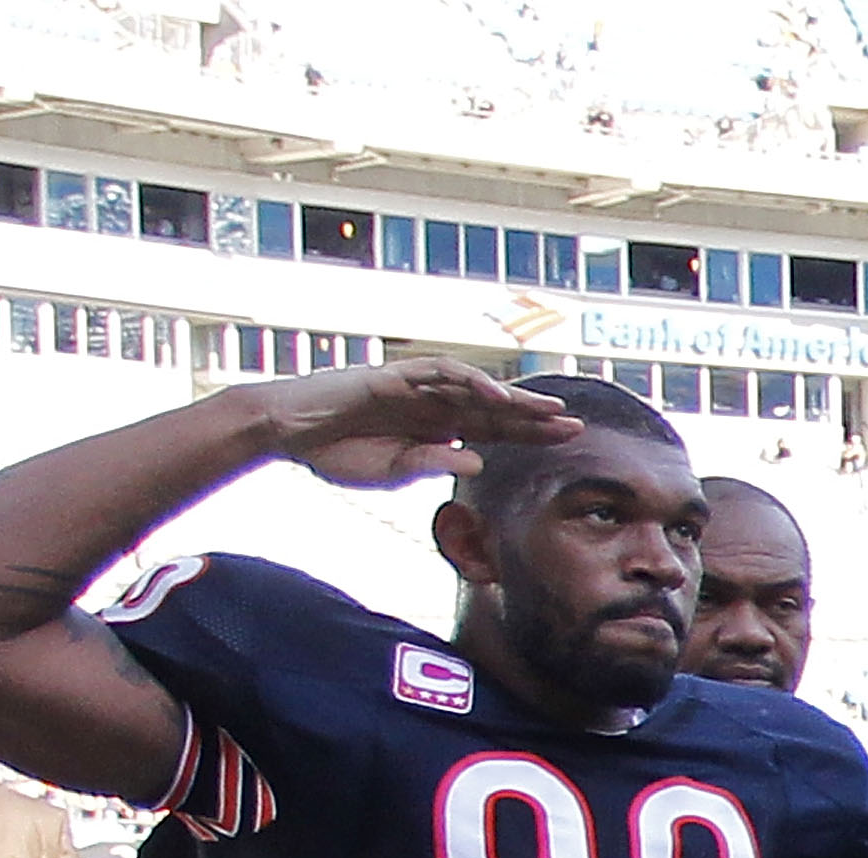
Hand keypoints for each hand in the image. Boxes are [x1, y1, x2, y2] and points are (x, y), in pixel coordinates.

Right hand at [257, 357, 582, 491]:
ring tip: (545, 412)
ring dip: (510, 400)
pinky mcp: (396, 374)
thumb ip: (432, 465)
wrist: (292, 432)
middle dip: (533, 417)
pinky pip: (439, 374)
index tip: (566, 441)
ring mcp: (416, 387)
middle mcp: (433, 404)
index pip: (491, 431)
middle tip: (575, 424)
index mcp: (435, 429)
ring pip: (474, 388)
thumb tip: (477, 462)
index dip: (528, 436)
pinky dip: (468, 381)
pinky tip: (494, 395)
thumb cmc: (338, 453)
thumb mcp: (392, 474)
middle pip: (493, 409)